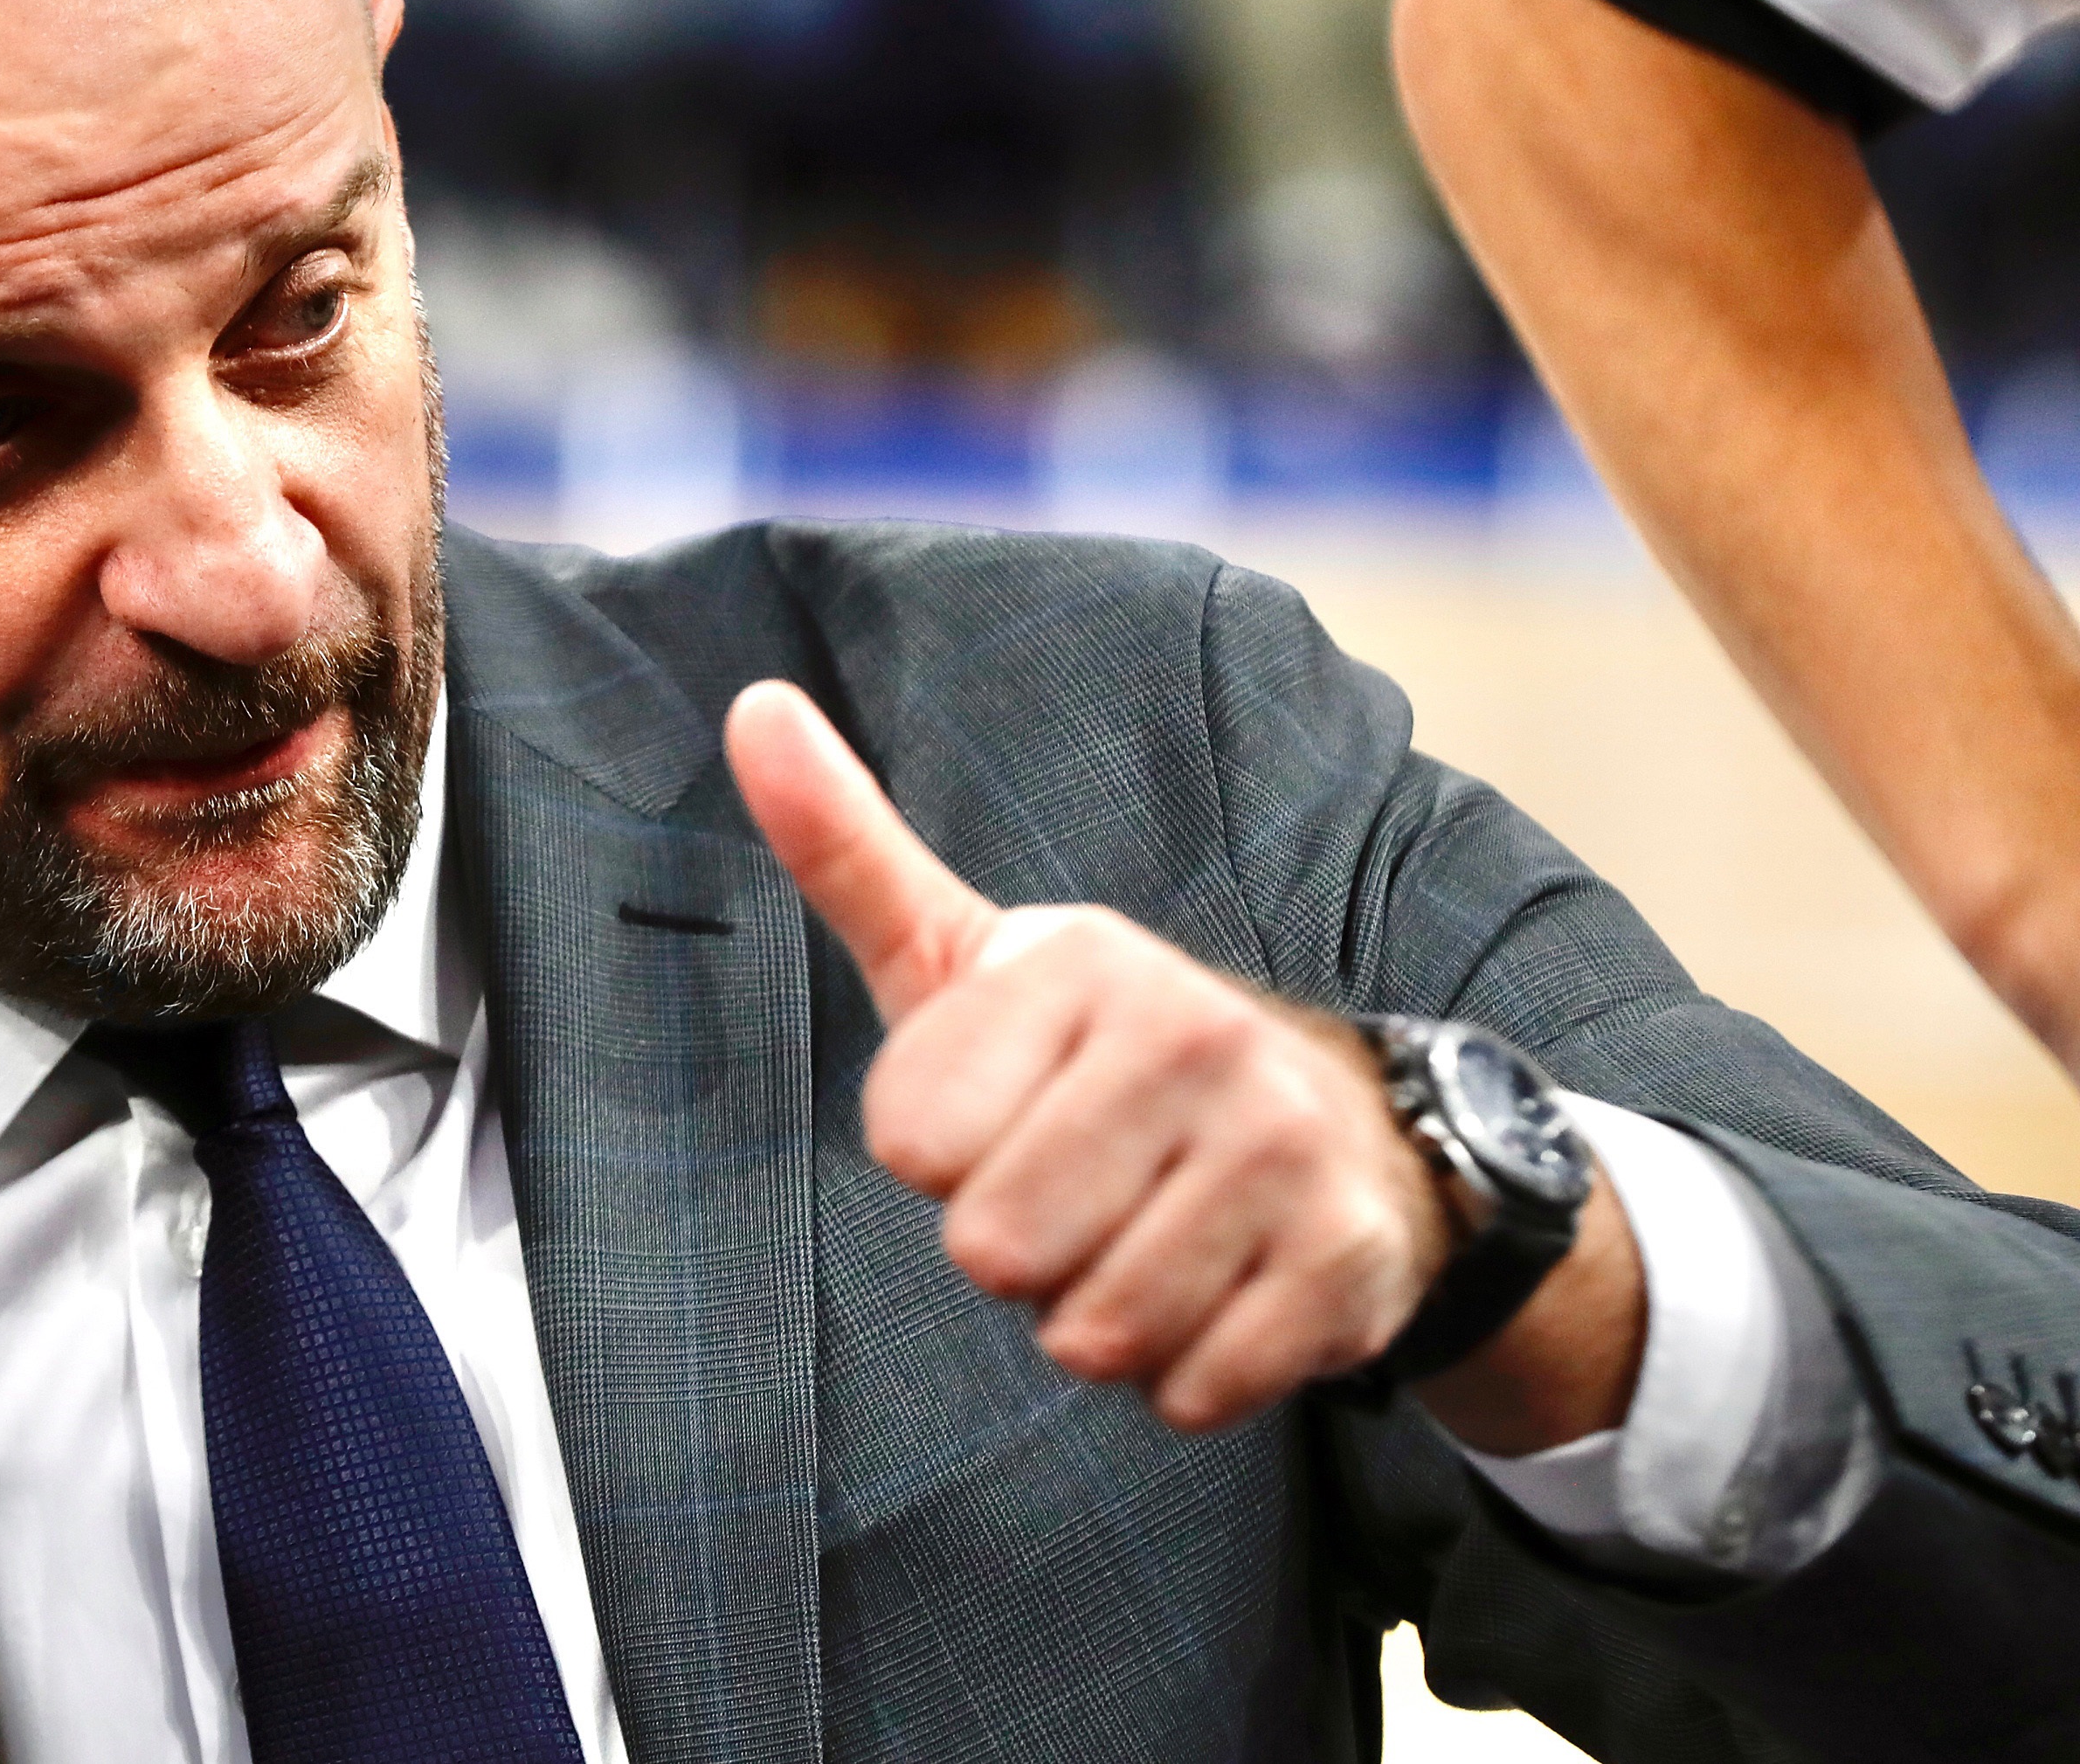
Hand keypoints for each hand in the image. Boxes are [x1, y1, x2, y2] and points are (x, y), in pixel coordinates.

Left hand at [726, 681, 1640, 1441]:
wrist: (1339, 1124)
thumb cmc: (1094, 1053)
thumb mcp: (963, 955)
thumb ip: (847, 850)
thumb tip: (752, 706)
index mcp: (1076, 961)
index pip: (913, 1143)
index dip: (940, 1156)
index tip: (1002, 1111)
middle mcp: (1191, 1034)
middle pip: (996, 1249)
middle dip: (1018, 1254)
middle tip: (1078, 1188)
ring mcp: (1280, 1147)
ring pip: (1092, 1332)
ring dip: (1095, 1321)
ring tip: (1142, 1236)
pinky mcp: (1343, 1262)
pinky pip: (1190, 1389)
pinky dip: (1184, 1375)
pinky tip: (1216, 1293)